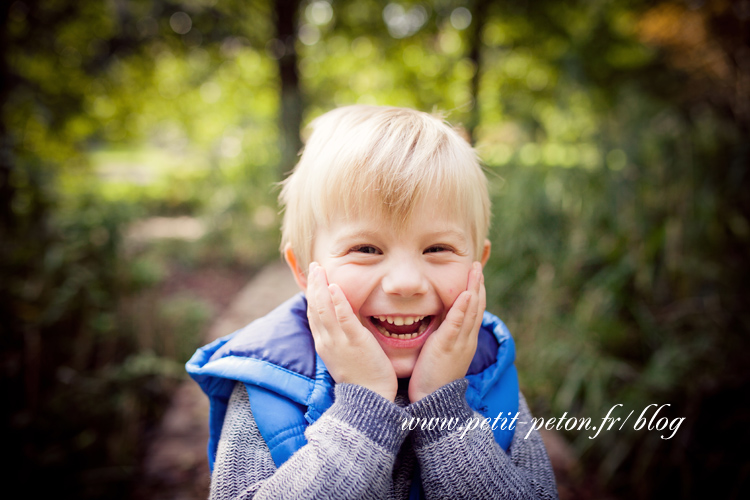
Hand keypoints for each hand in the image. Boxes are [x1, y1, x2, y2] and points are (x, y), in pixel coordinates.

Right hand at [306, 262, 397, 400]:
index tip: (314, 279)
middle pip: (314, 308)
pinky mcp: (355, 342)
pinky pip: (343, 318)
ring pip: (324, 309)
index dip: (312, 295)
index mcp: (325, 344)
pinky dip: (337, 302)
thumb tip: (344, 327)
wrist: (369, 401)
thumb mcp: (346, 357)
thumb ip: (343, 340)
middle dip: (313, 285)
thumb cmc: (363, 381)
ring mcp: (338, 341)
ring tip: (319, 269)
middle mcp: (327, 341)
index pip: (314, 315)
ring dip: (320, 287)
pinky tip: (335, 288)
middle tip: (314, 266)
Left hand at [408, 262, 484, 401]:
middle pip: (476, 306)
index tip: (474, 274)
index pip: (473, 310)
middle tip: (477, 265)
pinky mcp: (447, 347)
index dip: (475, 291)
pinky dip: (463, 308)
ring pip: (471, 311)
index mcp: (465, 339)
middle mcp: (466, 339)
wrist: (432, 401)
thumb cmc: (432, 378)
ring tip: (475, 271)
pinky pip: (457, 324)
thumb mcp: (440, 351)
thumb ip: (442, 335)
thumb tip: (438, 320)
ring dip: (474, 288)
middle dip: (478, 284)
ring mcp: (459, 342)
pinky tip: (466, 294)